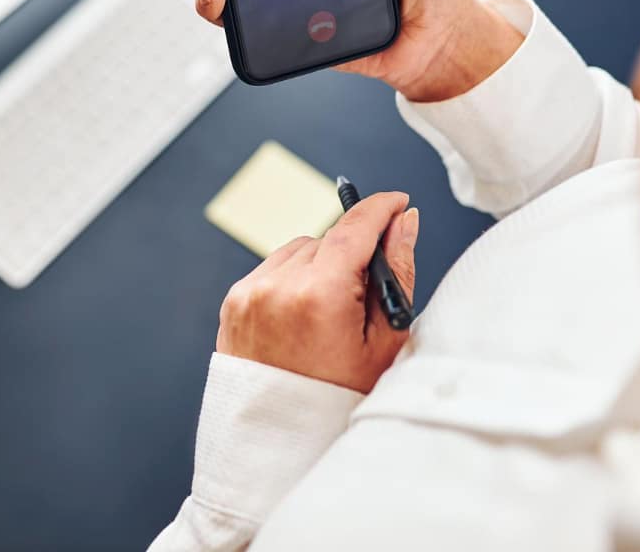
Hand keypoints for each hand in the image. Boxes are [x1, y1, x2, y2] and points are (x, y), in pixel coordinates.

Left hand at [215, 191, 418, 393]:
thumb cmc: (341, 396)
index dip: (381, 208)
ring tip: (332, 309)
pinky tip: (305, 314)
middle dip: (353, 252)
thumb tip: (405, 222)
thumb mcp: (385, 339)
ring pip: (299, 250)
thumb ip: (397, 272)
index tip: (398, 202)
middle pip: (329, 238)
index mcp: (320, 295)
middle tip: (366, 290)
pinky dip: (293, 279)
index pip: (354, 227)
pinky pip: (272, 268)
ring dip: (320, 264)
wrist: (282, 438)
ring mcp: (250, 293)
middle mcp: (278, 286)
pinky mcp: (234, 301)